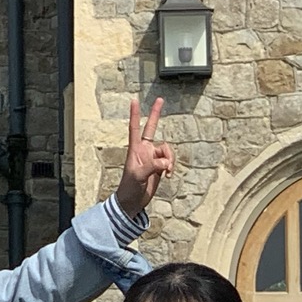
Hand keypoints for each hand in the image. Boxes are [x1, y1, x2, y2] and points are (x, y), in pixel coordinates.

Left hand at [114, 99, 174, 219]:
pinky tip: (168, 176)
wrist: (133, 201)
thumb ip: (152, 166)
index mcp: (135, 149)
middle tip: (160, 99)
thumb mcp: (138, 176)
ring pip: (167, 150)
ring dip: (169, 160)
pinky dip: (171, 166)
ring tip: (166, 172)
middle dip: (156, 114)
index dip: (135, 114)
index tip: (134, 100)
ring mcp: (152, 158)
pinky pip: (170, 161)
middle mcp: (144, 150)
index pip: (135, 128)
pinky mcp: (159, 166)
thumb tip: (165, 162)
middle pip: (152, 128)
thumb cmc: (129, 188)